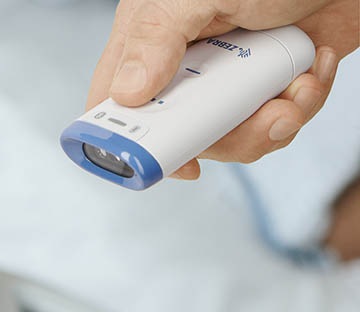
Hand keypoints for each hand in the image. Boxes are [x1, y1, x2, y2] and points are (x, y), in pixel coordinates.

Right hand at [87, 0, 357, 179]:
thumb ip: (157, 38)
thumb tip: (128, 93)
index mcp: (151, 38)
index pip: (113, 101)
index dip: (126, 140)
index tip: (160, 159)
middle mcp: (186, 61)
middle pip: (179, 132)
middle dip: (224, 137)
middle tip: (258, 117)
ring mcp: (229, 75)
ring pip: (232, 136)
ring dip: (273, 124)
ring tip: (298, 89)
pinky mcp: (271, 82)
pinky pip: (275, 120)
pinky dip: (303, 104)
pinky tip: (313, 69)